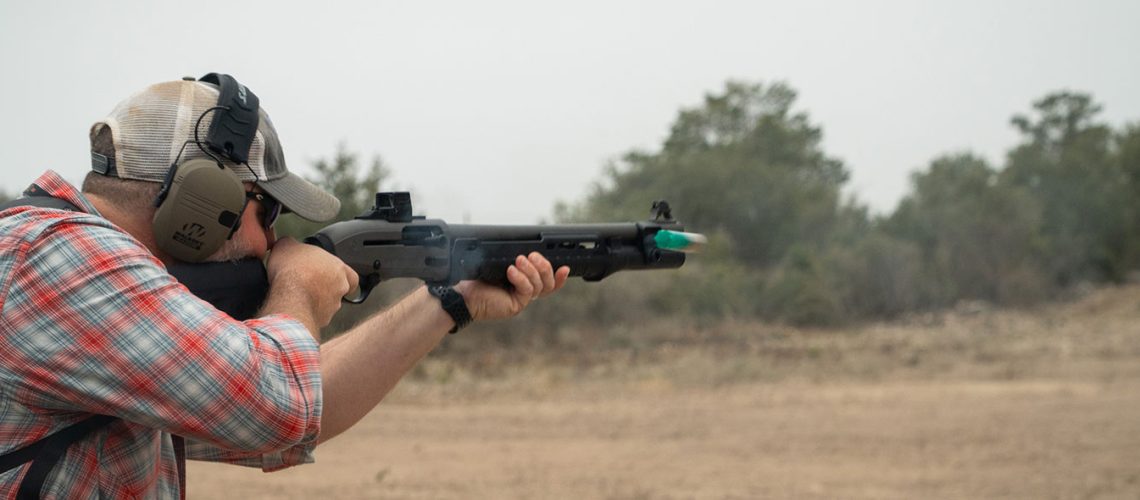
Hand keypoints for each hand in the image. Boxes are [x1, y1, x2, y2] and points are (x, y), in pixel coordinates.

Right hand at [263, 237, 358, 329]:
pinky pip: (314, 318)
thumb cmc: (292, 271)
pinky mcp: (321, 321)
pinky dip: (306, 314)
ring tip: (297, 298)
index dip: (342, 276)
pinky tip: (293, 309)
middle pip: (338, 290)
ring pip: (328, 306)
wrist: (289, 299)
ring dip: (316, 303)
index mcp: (338, 268)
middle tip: (309, 286)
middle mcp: (339, 288)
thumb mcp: (286, 246)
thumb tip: (287, 243)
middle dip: (325, 289)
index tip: (333, 277)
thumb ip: (291, 243)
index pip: (351, 275)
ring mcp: (332, 307)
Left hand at [454, 252, 569, 321]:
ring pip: (539, 286)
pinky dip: (521, 278)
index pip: (547, 282)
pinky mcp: (516, 305)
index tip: (564, 267)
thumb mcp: (499, 264)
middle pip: (547, 283)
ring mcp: (521, 300)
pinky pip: (527, 291)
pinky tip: (511, 271)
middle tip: (533, 256)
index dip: (558, 276)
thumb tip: (527, 250)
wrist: (463, 294)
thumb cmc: (477, 278)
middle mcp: (525, 292)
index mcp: (523, 283)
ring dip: (531, 270)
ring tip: (518, 261)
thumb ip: (514, 259)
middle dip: (544, 267)